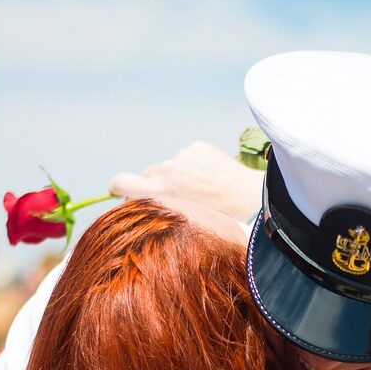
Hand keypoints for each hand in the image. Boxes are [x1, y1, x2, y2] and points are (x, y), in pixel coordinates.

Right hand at [109, 141, 262, 220]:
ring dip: (181, 175)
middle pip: (149, 174)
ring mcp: (182, 156)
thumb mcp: (183, 221)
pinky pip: (189, 157)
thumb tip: (142, 203)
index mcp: (160, 191)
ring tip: (205, 191)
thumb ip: (160, 209)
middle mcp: (166, 170)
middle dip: (159, 184)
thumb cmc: (219, 220)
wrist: (252, 200)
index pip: (121, 182)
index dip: (118, 187)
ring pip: (172, 166)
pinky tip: (213, 179)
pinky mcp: (197, 147)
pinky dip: (196, 166)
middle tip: (182, 199)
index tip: (120, 191)